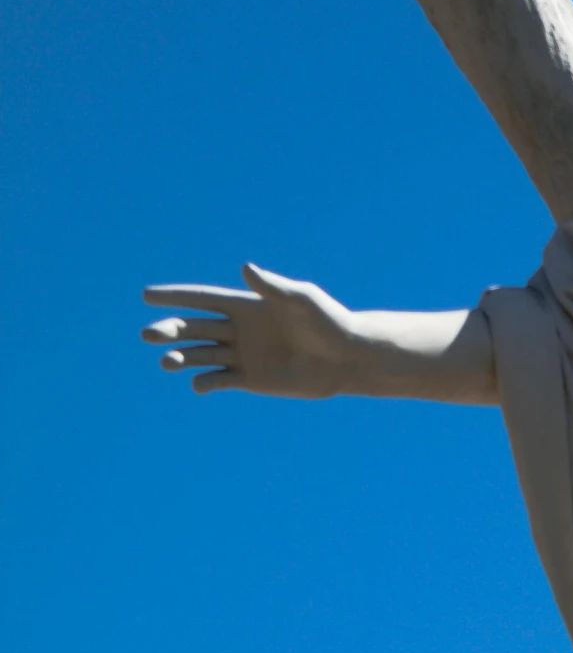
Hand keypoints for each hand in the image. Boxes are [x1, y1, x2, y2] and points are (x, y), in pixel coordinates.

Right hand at [142, 264, 357, 396]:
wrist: (346, 357)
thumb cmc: (328, 321)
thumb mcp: (301, 299)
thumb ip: (272, 286)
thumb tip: (245, 268)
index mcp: (247, 305)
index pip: (203, 298)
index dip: (175, 296)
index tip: (146, 295)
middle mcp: (240, 329)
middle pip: (194, 327)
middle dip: (170, 329)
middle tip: (148, 334)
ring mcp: (243, 355)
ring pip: (201, 355)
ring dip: (181, 358)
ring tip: (167, 362)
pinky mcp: (251, 380)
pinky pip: (219, 380)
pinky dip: (205, 382)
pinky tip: (200, 384)